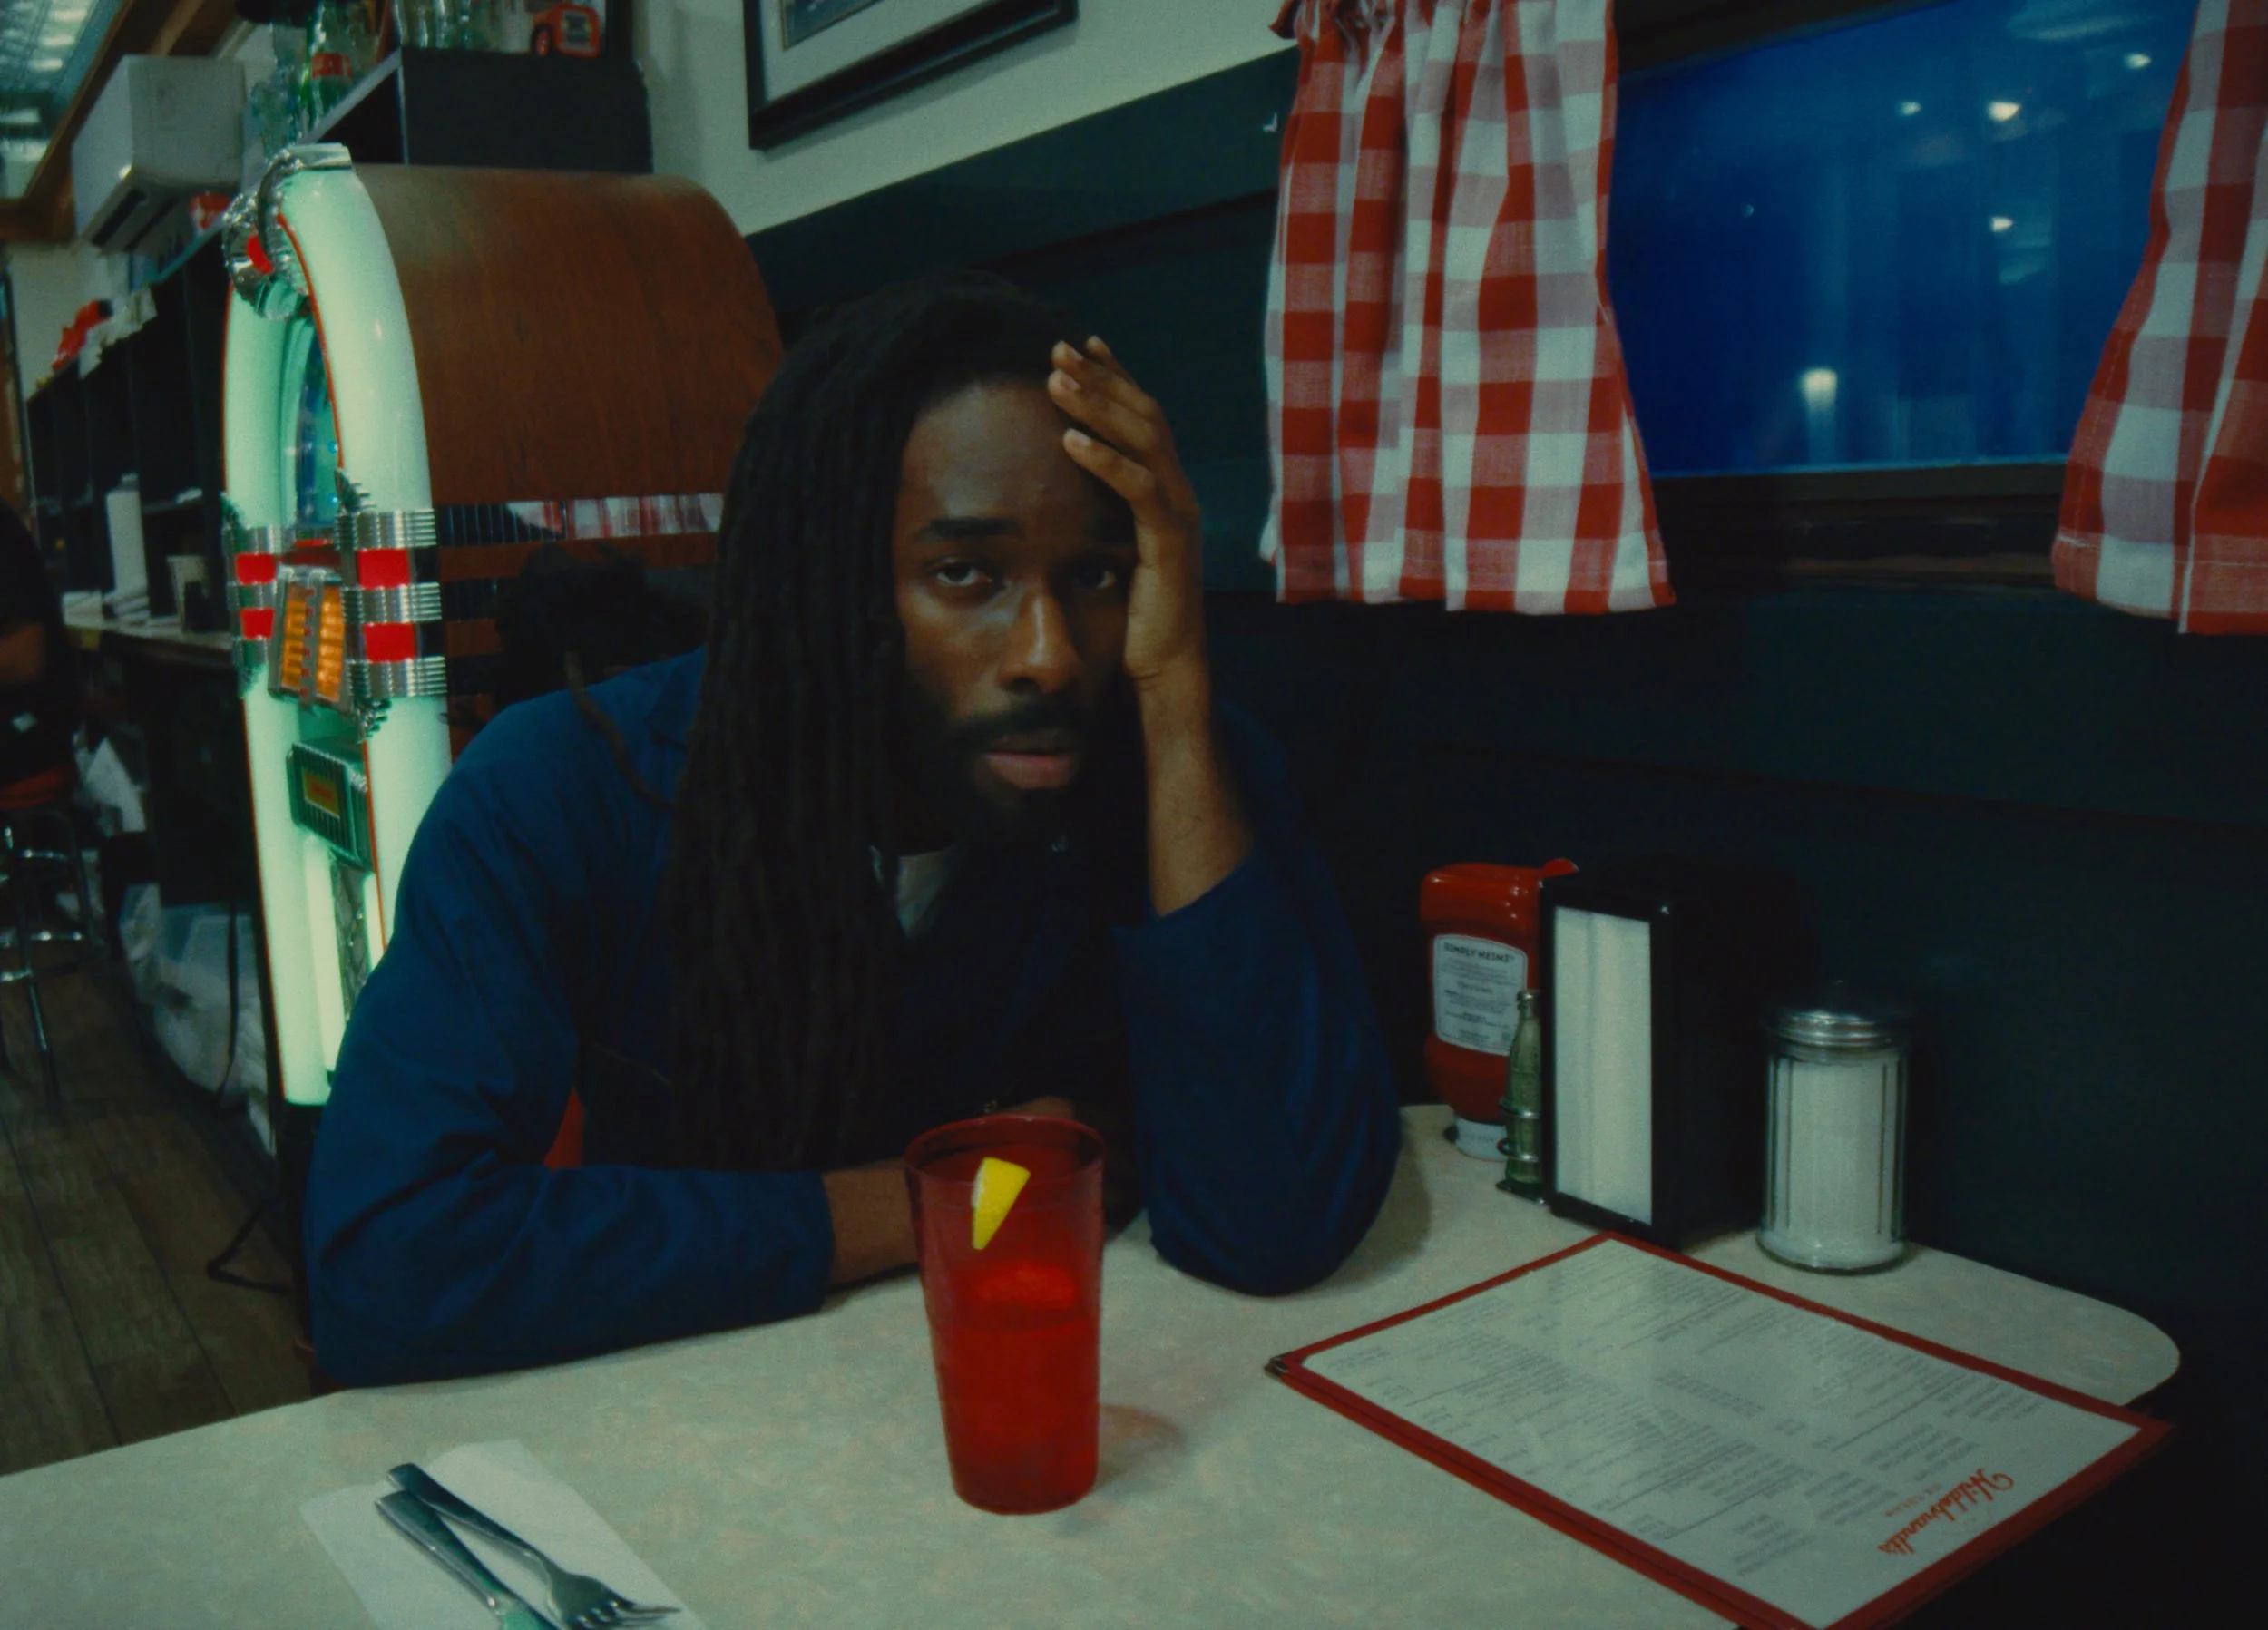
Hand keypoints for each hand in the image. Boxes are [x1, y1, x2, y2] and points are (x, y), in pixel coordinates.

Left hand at [1049, 339, 1206, 694]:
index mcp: (1165, 491)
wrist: (1165, 668)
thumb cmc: (1131, 616)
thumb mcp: (1109, 549)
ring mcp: (1179, 514)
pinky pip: (1138, 489)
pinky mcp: (1170, 542)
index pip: (1142, 418)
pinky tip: (1069, 439)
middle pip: (1143, 416)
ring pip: (1143, 441)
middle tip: (1058, 348)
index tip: (1081, 345)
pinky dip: (1104, 460)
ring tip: (1055, 379)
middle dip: (1101, 377)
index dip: (1115, 378)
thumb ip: (1097, 512)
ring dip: (1097, 406)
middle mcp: (1179, 493)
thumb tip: (1058, 486)